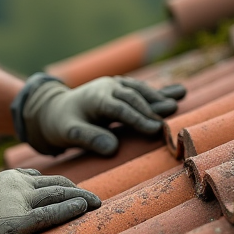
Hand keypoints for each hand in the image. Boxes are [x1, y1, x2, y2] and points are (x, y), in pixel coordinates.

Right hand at [0, 169, 100, 233]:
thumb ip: (10, 191)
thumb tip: (28, 194)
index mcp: (12, 178)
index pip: (47, 179)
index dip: (67, 186)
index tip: (79, 194)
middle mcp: (18, 186)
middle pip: (59, 184)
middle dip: (80, 191)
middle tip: (97, 200)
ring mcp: (19, 203)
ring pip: (58, 195)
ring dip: (82, 199)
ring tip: (98, 205)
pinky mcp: (18, 223)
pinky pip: (50, 214)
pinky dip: (70, 209)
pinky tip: (83, 209)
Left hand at [20, 75, 185, 155]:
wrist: (55, 109)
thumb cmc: (62, 124)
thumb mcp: (68, 134)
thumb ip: (89, 138)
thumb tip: (112, 148)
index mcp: (95, 97)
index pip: (120, 108)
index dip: (138, 118)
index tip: (154, 130)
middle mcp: (107, 87)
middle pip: (133, 97)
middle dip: (151, 108)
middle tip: (170, 120)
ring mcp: (114, 85)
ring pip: (139, 90)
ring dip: (158, 97)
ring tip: (177, 104)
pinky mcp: (120, 88)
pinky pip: (141, 89)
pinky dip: (158, 92)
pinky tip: (177, 92)